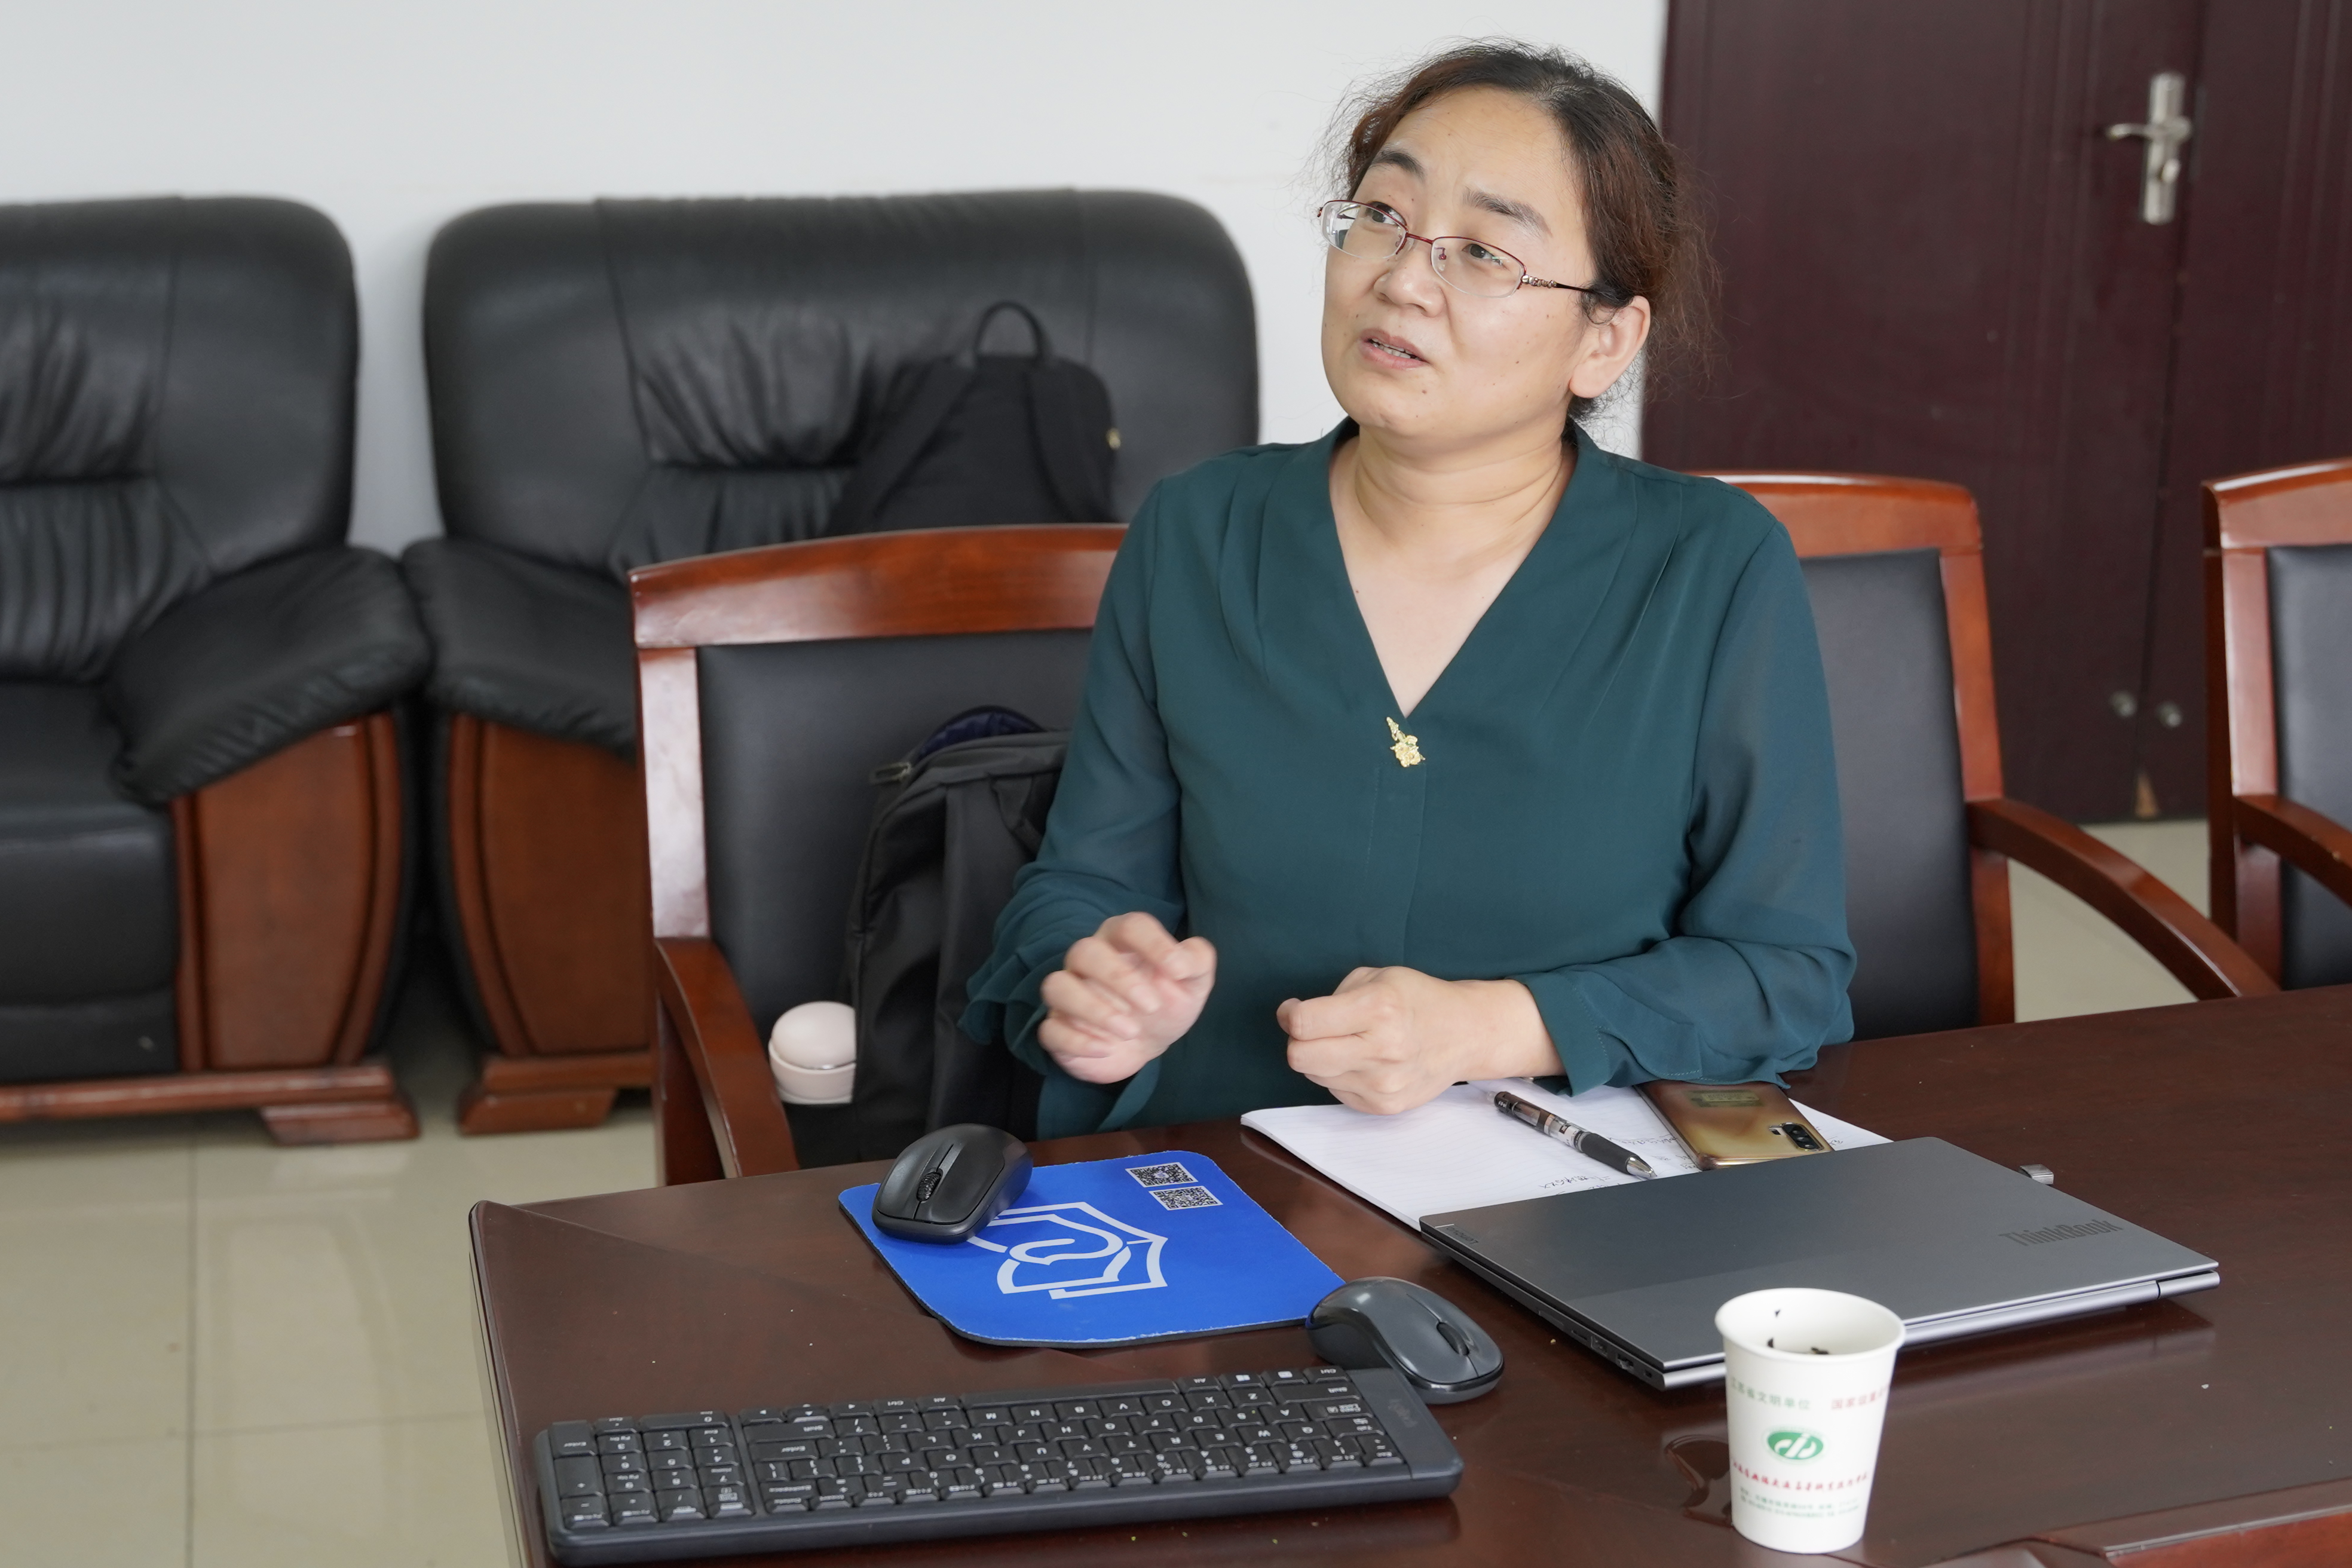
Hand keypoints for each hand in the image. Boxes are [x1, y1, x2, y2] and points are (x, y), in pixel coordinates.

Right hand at [1038, 913, 1216, 1084]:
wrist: (1144, 1045)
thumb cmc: (1164, 1004)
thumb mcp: (1192, 983)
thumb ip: (1197, 961)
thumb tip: (1184, 959)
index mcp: (1121, 941)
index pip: (1129, 925)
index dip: (1154, 943)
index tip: (1179, 972)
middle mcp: (1089, 961)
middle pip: (1085, 951)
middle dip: (1119, 978)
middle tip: (1153, 1007)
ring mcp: (1069, 994)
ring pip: (1058, 986)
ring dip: (1093, 1009)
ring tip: (1131, 1031)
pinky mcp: (1058, 1028)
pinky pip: (1050, 1029)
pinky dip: (1076, 1041)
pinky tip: (1106, 1049)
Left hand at [1278, 967, 1556, 1114]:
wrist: (1466, 1034)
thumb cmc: (1417, 999)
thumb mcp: (1377, 977)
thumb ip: (1334, 996)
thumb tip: (1295, 1022)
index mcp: (1378, 1009)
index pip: (1303, 1024)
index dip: (1289, 1015)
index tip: (1294, 1010)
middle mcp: (1381, 1051)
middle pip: (1299, 1058)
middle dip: (1297, 1041)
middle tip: (1313, 1029)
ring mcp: (1383, 1085)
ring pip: (1315, 1076)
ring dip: (1321, 1058)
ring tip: (1349, 1043)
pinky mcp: (1384, 1106)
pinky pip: (1336, 1091)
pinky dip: (1340, 1075)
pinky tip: (1364, 1061)